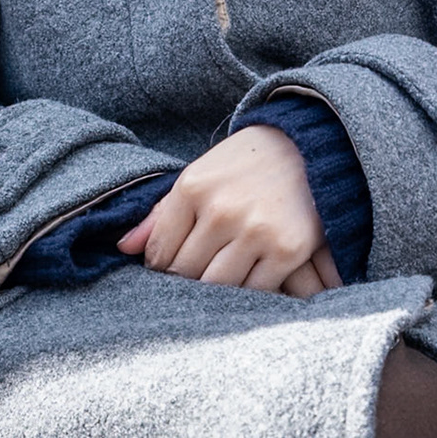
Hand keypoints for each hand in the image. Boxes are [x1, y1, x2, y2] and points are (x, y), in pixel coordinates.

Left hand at [116, 125, 344, 295]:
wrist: (313, 147)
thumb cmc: (249, 162)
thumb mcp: (201, 174)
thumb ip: (162, 212)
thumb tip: (123, 248)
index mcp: (193, 187)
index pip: (160, 252)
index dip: (162, 266)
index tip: (176, 264)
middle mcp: (221, 210)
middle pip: (185, 274)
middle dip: (188, 279)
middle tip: (201, 272)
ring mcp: (255, 232)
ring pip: (217, 287)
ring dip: (217, 288)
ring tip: (225, 274)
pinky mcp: (287, 250)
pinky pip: (255, 290)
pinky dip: (251, 290)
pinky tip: (253, 274)